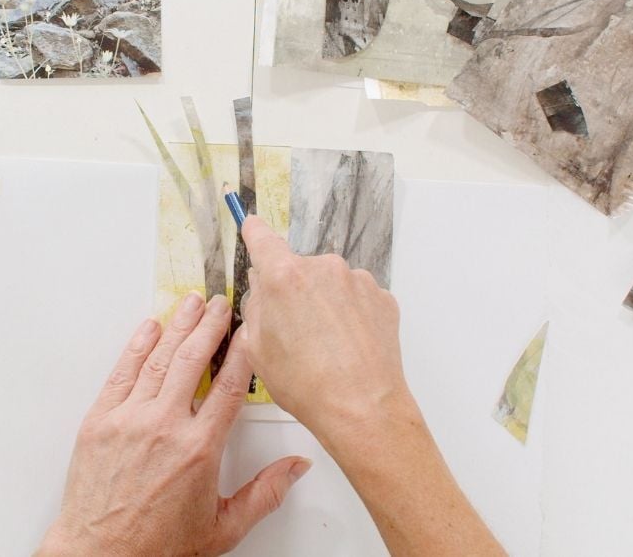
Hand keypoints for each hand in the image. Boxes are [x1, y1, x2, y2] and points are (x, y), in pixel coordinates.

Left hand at [38, 293, 311, 556]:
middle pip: (193, 360)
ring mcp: (129, 420)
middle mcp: (164, 427)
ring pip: (159, 359)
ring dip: (177, 325)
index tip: (251, 331)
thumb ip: (265, 493)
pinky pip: (122, 373)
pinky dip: (136, 346)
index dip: (243, 352)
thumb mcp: (223, 527)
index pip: (230, 386)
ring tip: (191, 303)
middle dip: (210, 326)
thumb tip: (297, 468)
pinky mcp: (100, 421)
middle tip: (220, 304)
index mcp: (198, 449)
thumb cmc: (157, 546)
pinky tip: (149, 327)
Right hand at [238, 217, 506, 555]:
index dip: (253, 232)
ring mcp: (356, 280)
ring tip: (324, 346)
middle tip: (293, 330)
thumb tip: (262, 286)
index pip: (262, 238)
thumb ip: (256, 306)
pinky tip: (346, 346)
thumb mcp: (257, 348)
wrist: (362, 407)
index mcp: (284, 276)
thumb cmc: (306, 384)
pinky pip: (356, 298)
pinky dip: (349, 315)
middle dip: (292, 290)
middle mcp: (323, 268)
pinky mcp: (381, 296)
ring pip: (330, 283)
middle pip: (298, 268)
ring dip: (323, 303)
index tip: (250, 225)